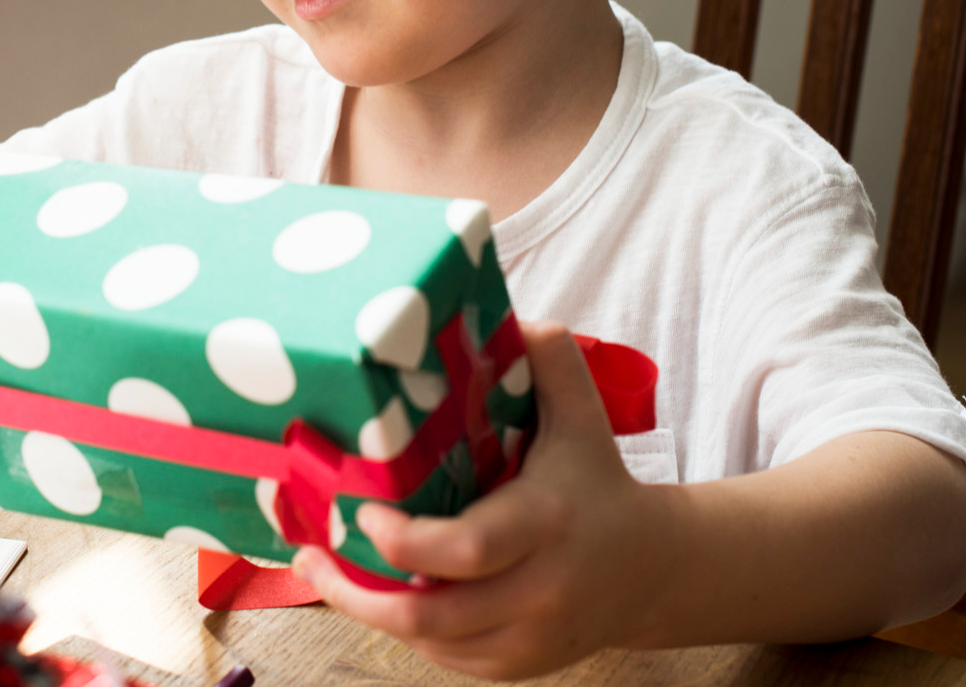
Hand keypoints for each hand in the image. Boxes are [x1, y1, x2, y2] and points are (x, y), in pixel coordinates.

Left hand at [290, 322, 674, 678]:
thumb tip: (515, 314)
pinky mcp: (517, 666)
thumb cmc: (599, 481)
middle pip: (429, 614)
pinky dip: (405, 631)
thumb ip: (551, 360)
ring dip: (368, 610)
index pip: (463, 549)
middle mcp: (538, 591)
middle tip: (311, 552)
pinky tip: (377, 595)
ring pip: (428, 643)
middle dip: (356, 590)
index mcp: (544, 524)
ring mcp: (528, 639)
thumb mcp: (583, 415)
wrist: (654, 570)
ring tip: (325, 571)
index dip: (402, 542)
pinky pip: (444, 658)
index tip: (363, 514)